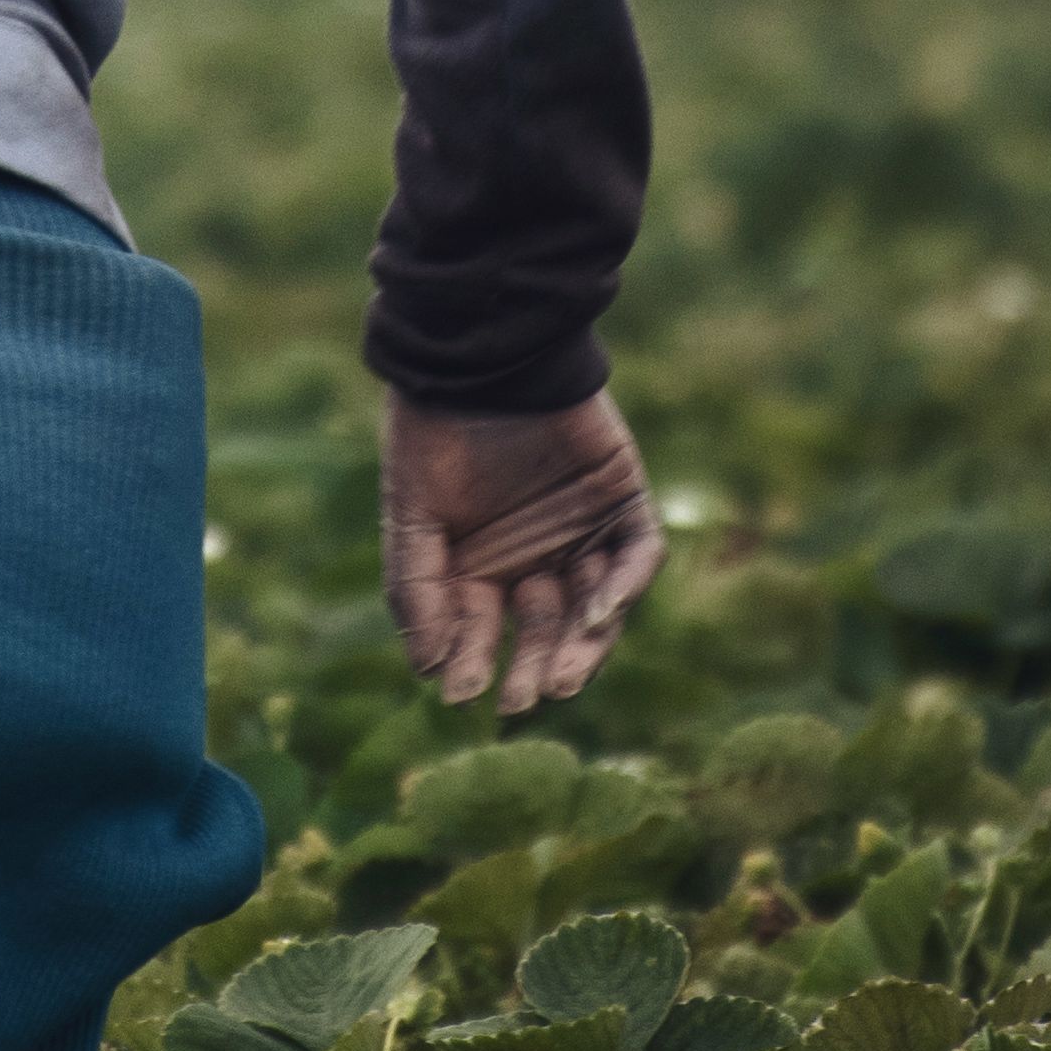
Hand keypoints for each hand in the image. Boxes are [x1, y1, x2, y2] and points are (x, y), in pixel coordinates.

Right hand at [380, 387, 664, 717]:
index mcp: (483, 563)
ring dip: (584, 646)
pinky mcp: (623, 502)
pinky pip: (637, 556)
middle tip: (524, 697)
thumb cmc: (434, 431)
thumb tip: (427, 672)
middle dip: (535, 667)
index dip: (473, 661)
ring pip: (597, 609)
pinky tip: (599, 611)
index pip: (484, 630)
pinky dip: (625, 587)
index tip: (462, 692)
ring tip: (564, 676)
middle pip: (546, 631)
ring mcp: (584, 532)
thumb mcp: (413, 513)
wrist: (479, 353)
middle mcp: (536, 557)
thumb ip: (418, 588)